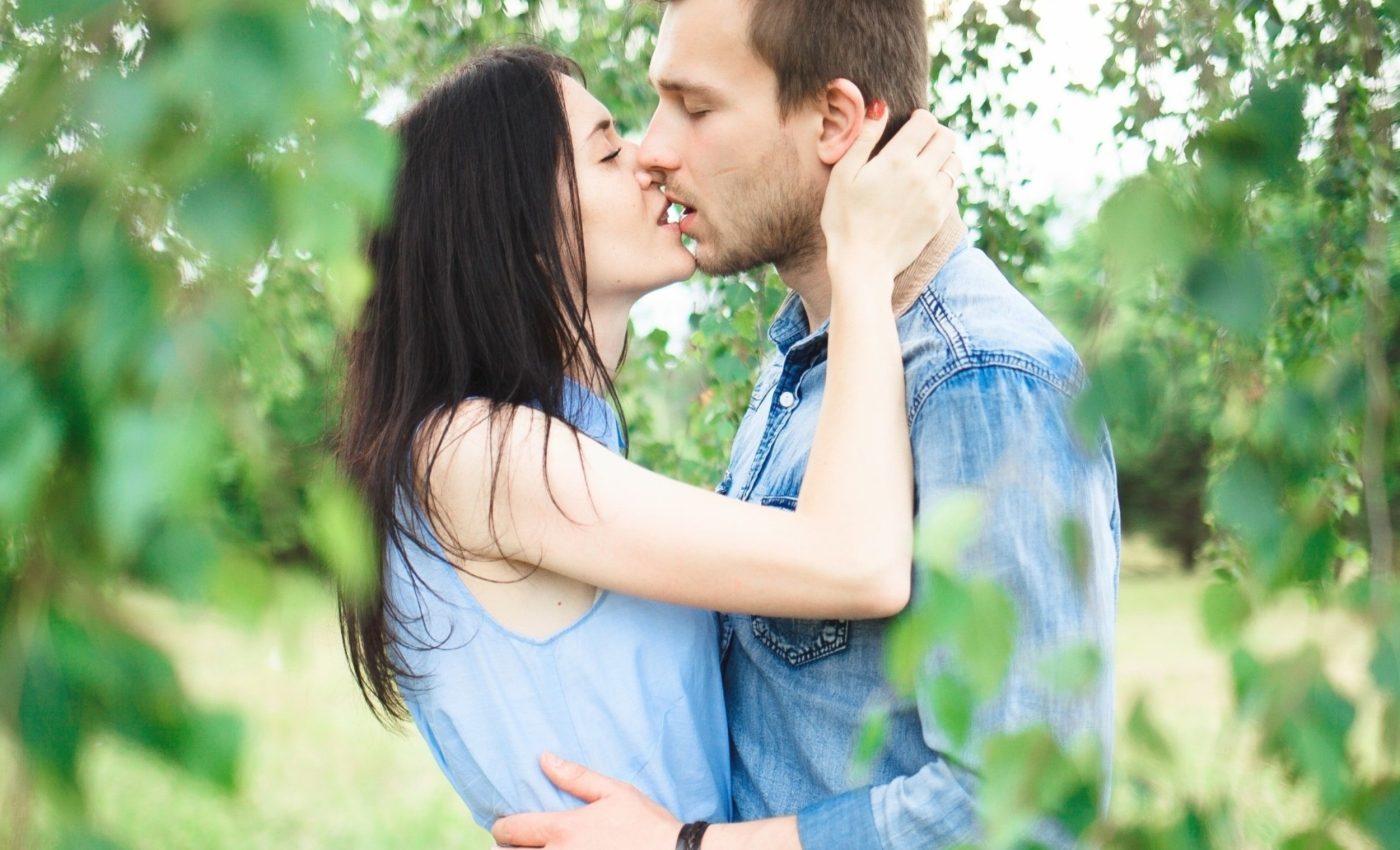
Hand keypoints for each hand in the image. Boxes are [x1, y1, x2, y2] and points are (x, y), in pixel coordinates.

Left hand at [490, 753, 679, 848]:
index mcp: (564, 830)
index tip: (504, 825)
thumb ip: (576, 777)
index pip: (513, 830)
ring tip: (533, 849)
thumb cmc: (647, 824)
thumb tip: (544, 758)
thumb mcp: (615, 792)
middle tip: (516, 842)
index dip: (501, 827)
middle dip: (507, 848)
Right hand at [820, 104, 961, 287]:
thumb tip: (880, 107)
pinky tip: (926, 188)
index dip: (919, 118)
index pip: (927, 122)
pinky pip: (954, 188)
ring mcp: (935, 197)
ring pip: (955, 162)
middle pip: (947, 137)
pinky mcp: (940, 217)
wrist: (862, 264)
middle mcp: (923, 175)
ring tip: (925, 164)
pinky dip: (945, 182)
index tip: (909, 125)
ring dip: (944, 157)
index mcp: (898, 160)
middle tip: (918, 143)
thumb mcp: (843, 175)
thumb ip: (864, 138)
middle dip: (935, 134)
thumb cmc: (844, 219)